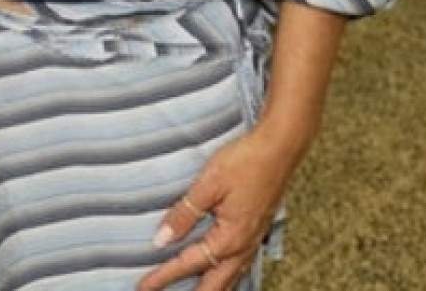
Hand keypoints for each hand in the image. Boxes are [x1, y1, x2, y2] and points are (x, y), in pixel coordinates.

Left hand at [137, 121, 311, 290]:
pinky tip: (220, 271)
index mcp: (229, 238)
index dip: (164, 276)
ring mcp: (253, 240)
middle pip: (214, 284)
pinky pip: (240, 264)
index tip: (144, 286)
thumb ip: (184, 214)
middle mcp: (243, 246)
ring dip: (210, 288)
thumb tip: (162, 239)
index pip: (189, 264)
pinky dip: (226, 275)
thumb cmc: (246, 161)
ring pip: (230, 278)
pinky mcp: (257, 231)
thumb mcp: (208, 184)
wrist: (281, 147)